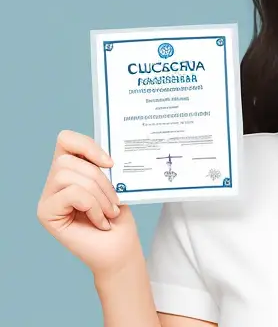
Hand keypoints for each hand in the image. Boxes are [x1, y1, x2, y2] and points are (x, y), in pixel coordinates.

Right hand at [37, 130, 141, 275]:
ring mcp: (47, 198)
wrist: (119, 248)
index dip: (86, 145)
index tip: (110, 163)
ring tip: (109, 212)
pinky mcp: (46, 213)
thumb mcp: (115, 184)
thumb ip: (102, 165)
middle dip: (100, 179)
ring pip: (68, 175)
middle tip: (115, 202)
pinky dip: (92, 206)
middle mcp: (54, 182)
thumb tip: (105, 151)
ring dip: (98, 194)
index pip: (66, 140)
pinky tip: (100, 221)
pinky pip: (72, 194)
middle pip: (68, 160)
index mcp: (70, 169)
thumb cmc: (118, 217)